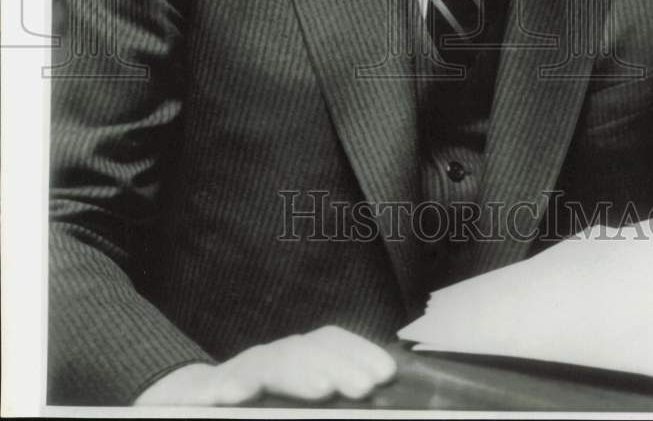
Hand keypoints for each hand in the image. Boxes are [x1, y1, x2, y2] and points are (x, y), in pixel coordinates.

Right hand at [134, 326, 396, 404]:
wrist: (165, 408)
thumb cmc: (241, 410)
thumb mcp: (283, 404)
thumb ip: (318, 397)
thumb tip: (370, 393)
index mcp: (288, 369)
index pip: (325, 343)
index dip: (356, 352)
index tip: (386, 373)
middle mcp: (260, 366)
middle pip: (302, 349)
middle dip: (339, 362)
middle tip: (368, 385)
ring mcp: (227, 379)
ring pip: (264, 363)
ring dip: (296, 372)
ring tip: (325, 389)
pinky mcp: (190, 398)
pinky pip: (206, 390)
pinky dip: (225, 388)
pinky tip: (240, 395)